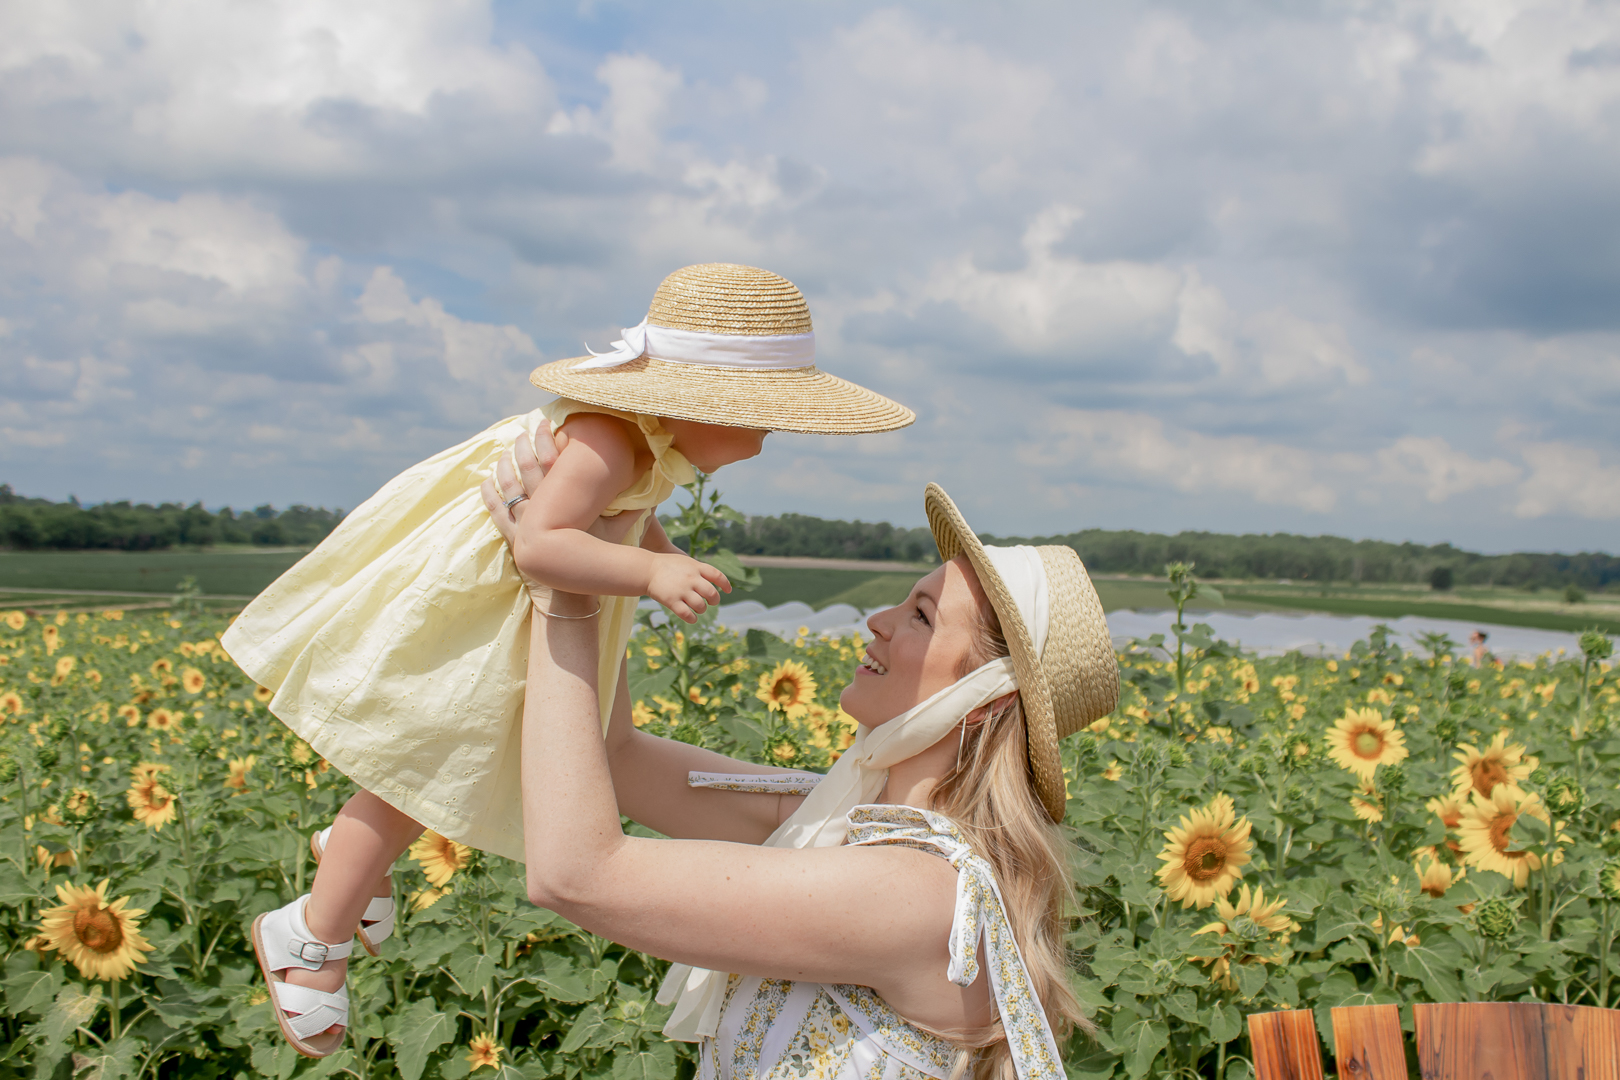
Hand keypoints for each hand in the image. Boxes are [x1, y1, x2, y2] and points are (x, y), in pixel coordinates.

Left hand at [479, 422, 643, 606]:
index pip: (551, 459)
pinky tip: (485, 483)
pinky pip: (496, 512)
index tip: (548, 425)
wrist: (571, 593)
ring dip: (503, 466)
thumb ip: (632, 509)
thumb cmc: (596, 558)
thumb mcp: (617, 532)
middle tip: (521, 433)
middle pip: (525, 468)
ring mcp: (524, 523)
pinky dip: (488, 495)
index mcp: (565, 499)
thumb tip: (654, 490)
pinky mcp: (512, 538)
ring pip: (507, 487)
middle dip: (521, 446)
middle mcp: (541, 507)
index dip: (547, 438)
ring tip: (503, 453)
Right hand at [648, 553, 730, 623]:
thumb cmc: (667, 565)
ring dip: (702, 609)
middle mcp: (691, 579)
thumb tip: (713, 580)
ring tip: (698, 609)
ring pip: (701, 606)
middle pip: (712, 594)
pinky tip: (692, 618)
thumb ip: (699, 569)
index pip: (717, 575)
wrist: (646, 569)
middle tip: (711, 602)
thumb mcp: (685, 561)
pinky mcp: (672, 601)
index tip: (728, 591)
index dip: (725, 584)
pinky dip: (692, 618)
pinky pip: (687, 615)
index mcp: (696, 567)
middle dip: (714, 600)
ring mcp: (682, 590)